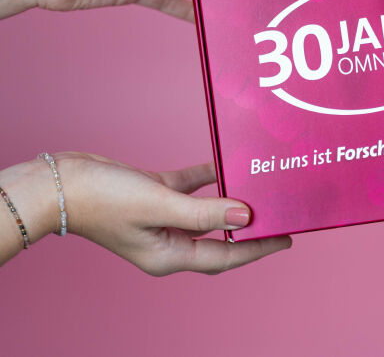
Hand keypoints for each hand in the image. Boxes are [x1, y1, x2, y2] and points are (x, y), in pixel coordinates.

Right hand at [0, 153, 290, 274]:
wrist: (61, 183)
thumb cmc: (104, 200)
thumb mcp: (160, 206)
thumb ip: (204, 213)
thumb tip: (245, 217)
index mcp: (170, 255)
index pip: (225, 256)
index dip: (258, 247)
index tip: (286, 237)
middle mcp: (170, 240)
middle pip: (220, 236)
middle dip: (249, 226)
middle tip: (278, 212)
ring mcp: (162, 218)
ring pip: (207, 210)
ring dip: (230, 198)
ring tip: (258, 186)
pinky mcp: (155, 195)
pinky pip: (190, 187)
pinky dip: (208, 176)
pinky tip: (225, 163)